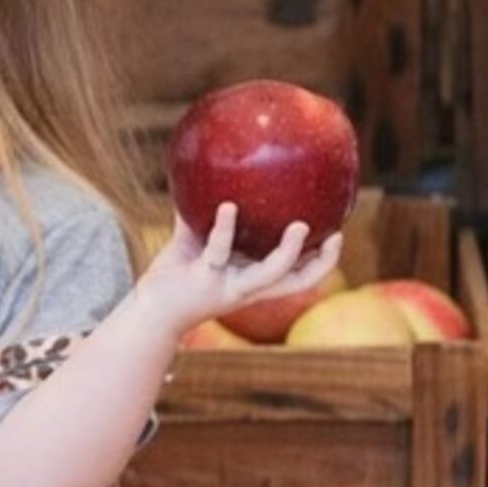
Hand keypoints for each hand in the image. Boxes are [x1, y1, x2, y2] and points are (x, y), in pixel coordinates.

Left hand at [137, 209, 339, 332]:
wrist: (149, 310)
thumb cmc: (174, 278)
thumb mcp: (194, 244)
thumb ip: (200, 216)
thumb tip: (202, 176)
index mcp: (252, 281)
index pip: (298, 276)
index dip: (322, 262)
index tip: (338, 236)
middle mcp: (248, 288)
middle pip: (298, 282)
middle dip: (322, 264)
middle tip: (336, 236)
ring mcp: (229, 286)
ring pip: (270, 275)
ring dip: (288, 253)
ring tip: (299, 226)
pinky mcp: (204, 280)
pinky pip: (219, 251)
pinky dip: (224, 228)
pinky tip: (227, 206)